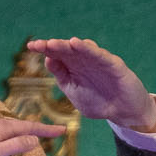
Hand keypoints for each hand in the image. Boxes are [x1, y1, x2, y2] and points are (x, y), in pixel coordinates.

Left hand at [0, 117, 62, 155]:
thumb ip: (15, 146)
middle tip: (51, 138)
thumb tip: (34, 140)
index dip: (47, 129)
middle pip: (21, 129)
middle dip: (32, 137)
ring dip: (11, 153)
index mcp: (1, 126)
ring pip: (9, 140)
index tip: (63, 130)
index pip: (30, 127)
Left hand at [30, 37, 155, 131]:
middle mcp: (85, 60)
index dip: (44, 48)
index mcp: (73, 67)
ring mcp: (99, 61)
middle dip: (53, 45)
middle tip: (39, 44)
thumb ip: (62, 78)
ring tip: (53, 44)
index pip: (56, 54)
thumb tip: (48, 60)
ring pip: (81, 49)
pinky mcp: (114, 64)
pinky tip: (78, 45)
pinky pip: (100, 55)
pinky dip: (89, 49)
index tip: (31, 46)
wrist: (124, 112)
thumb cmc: (99, 102)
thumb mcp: (75, 92)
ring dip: (67, 45)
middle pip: (67, 49)